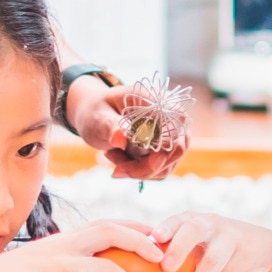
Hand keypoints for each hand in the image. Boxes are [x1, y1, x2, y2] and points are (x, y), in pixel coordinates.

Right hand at [0, 219, 156, 271]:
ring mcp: (61, 265)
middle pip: (111, 232)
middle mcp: (66, 245)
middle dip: (140, 241)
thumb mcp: (48, 264)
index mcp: (66, 238)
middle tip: (159, 257)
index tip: (154, 236)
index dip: (134, 227)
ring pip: (107, 266)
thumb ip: (73, 265)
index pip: (106, 224)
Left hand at [67, 77, 187, 179]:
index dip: (166, 149)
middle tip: (117, 169)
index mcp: (157, 101)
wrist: (95, 115)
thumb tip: (120, 138)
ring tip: (112, 155)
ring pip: (165, 165)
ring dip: (138, 169)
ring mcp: (169, 135)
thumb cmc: (96, 111)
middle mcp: (169, 117)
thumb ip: (110, 125)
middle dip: (146, 166)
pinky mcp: (164, 150)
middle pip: (175, 151)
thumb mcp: (98, 116)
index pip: (176, 129)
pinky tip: (118, 158)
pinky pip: (157, 170)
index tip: (149, 163)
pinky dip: (137, 170)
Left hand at [149, 211, 271, 271]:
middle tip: (167, 268)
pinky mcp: (245, 257)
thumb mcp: (196, 242)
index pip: (179, 219)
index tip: (155, 238)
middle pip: (195, 230)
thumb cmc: (212, 245)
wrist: (257, 245)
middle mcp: (212, 224)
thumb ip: (173, 255)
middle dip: (179, 248)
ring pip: (212, 261)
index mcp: (194, 219)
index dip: (167, 227)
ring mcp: (231, 239)